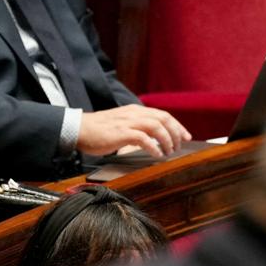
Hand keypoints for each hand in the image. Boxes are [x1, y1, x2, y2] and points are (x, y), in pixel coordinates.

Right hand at [76, 104, 191, 157]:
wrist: (79, 129)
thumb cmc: (99, 130)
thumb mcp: (122, 124)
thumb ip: (137, 128)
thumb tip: (153, 139)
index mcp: (135, 110)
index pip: (162, 115)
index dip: (177, 125)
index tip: (186, 137)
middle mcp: (134, 113)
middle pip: (163, 118)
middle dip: (175, 133)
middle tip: (179, 146)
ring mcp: (128, 122)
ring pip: (156, 127)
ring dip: (167, 140)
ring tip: (169, 152)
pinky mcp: (122, 133)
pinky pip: (144, 138)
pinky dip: (153, 147)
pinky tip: (157, 154)